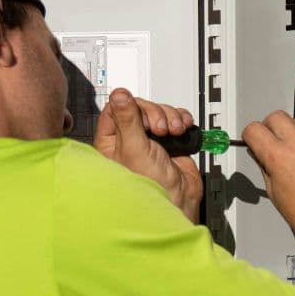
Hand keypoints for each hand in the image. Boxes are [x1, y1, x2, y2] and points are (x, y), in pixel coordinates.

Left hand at [94, 89, 203, 222]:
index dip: (132, 106)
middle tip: (161, 129)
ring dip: (170, 117)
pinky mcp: (169, 141)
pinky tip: (183, 129)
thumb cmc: (150, 187)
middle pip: (141, 107)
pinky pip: (174, 119)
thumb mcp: (134, 149)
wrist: (179, 201)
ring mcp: (150, 140)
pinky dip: (181, 120)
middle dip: (155, 114)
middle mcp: (129, 139)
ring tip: (174, 132)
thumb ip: (127, 119)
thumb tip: (118, 94)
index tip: (143, 115)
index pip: (116, 108)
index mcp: (111, 141)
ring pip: (159, 112)